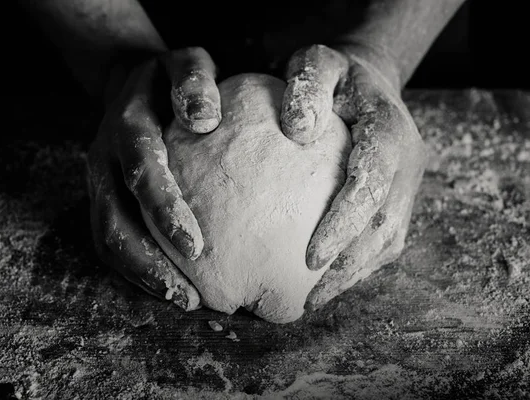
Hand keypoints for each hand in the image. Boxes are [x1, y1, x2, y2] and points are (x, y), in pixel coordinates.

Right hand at [86, 47, 220, 310]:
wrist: (127, 80)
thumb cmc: (170, 78)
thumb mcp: (185, 62)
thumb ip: (194, 80)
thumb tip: (205, 119)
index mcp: (125, 125)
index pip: (141, 171)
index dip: (163, 210)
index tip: (197, 247)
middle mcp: (104, 158)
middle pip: (113, 220)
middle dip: (148, 262)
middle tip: (190, 298)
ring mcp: (99, 182)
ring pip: (107, 238)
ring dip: (141, 276)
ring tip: (184, 302)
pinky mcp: (104, 198)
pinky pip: (112, 239)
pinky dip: (138, 269)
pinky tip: (173, 286)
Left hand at [280, 44, 427, 309]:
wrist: (367, 80)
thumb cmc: (334, 74)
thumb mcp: (316, 62)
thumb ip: (308, 86)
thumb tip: (298, 130)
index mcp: (389, 131)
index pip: (372, 184)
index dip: (346, 223)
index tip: (312, 256)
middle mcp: (406, 163)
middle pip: (385, 224)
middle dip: (349, 264)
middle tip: (309, 296)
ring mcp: (406, 184)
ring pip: (389, 240)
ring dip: (354, 274)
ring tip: (315, 300)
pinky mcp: (397, 198)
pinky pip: (384, 239)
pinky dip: (359, 265)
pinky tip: (327, 281)